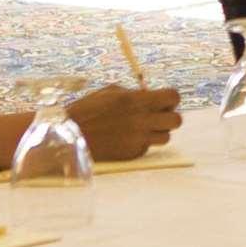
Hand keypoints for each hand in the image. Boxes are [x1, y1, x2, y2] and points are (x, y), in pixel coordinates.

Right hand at [66, 86, 180, 161]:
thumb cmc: (88, 110)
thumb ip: (135, 94)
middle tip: (157, 115)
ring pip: (166, 137)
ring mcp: (138, 139)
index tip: (163, 101)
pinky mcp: (132, 154)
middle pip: (176, 120)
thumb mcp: (111, 93)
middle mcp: (141, 120)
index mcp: (137, 100)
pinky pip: (148, 147)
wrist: (69, 135)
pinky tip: (127, 138)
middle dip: (169, 116)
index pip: (173, 97)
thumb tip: (152, 94)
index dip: (170, 99)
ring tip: (142, 128)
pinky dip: (142, 143)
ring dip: (158, 132)